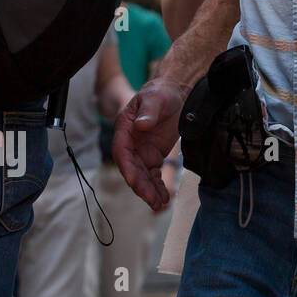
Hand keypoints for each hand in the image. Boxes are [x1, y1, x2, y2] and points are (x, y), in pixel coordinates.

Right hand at [114, 78, 186, 211]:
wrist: (174, 92)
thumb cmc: (161, 92)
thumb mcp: (155, 98)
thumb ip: (148, 112)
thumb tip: (141, 125)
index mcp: (124, 129)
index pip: (122, 152)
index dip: (127, 168)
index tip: (133, 181)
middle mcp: (130, 144)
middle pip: (132, 169)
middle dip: (141, 186)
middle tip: (153, 200)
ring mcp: (141, 151)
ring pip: (142, 175)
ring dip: (150, 191)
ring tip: (160, 204)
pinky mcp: (153, 156)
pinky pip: (153, 174)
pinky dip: (157, 186)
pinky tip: (164, 198)